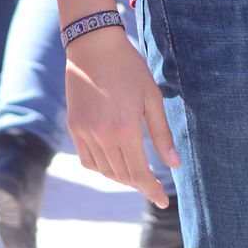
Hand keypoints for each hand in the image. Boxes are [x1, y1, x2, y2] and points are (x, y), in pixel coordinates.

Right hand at [65, 27, 180, 206]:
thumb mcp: (152, 97)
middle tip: (154, 187)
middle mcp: (102, 135)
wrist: (93, 46)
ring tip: (137, 174)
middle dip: (140, 184)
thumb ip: (162, 134)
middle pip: (121, 175)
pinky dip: (102, 167)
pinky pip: (88, 159)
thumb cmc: (129, 67)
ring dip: (121, 177)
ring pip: (104, 170)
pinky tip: (114, 161)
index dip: (151, 190)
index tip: (163, 201)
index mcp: (125, 128)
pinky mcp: (74, 127)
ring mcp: (85, 132)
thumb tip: (174, 165)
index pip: (139, 173)